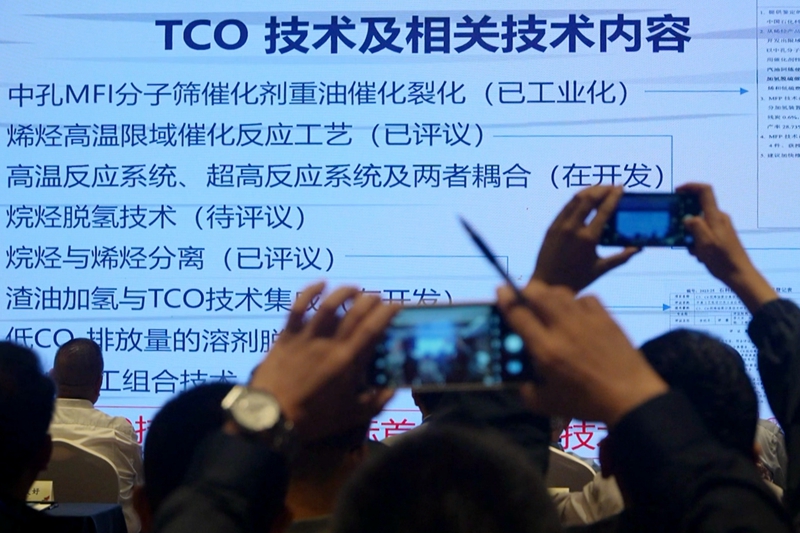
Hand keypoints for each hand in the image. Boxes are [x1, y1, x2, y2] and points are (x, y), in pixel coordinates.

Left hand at [250, 282, 397, 439]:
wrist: (271, 417)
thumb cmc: (313, 419)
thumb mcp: (351, 416)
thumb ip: (376, 402)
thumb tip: (393, 389)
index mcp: (347, 361)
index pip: (372, 329)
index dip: (386, 313)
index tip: (396, 304)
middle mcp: (330, 343)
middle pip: (354, 312)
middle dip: (370, 300)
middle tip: (378, 297)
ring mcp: (307, 337)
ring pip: (328, 305)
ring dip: (344, 293)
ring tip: (355, 289)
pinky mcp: (287, 336)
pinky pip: (298, 308)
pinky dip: (309, 292)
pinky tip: (320, 284)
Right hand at [497, 281, 667, 426]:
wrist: (631, 397)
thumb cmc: (587, 403)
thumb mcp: (549, 404)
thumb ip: (527, 393)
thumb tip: (520, 383)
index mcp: (546, 349)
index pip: (519, 314)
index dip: (505, 299)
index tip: (500, 291)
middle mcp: (563, 328)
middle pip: (538, 294)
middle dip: (524, 290)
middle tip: (520, 293)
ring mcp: (586, 319)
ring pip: (560, 292)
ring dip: (548, 293)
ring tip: (544, 300)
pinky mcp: (605, 317)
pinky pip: (585, 298)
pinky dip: (575, 300)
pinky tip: (574, 312)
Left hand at [531, 186, 639, 292]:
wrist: (547, 285)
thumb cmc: (576, 279)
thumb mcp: (600, 269)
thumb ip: (621, 258)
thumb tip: (639, 249)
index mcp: (589, 238)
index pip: (604, 210)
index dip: (614, 196)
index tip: (621, 188)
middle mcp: (574, 228)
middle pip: (589, 199)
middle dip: (602, 189)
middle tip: (612, 186)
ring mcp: (560, 226)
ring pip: (575, 200)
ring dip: (589, 190)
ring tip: (599, 188)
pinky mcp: (551, 227)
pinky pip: (565, 208)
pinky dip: (576, 199)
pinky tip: (583, 197)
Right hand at [678, 183, 776, 312]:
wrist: (739, 275)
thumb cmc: (722, 259)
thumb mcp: (705, 242)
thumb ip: (695, 226)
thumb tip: (687, 218)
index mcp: (715, 217)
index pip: (705, 191)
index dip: (690, 187)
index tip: (677, 192)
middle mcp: (719, 219)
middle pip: (698, 209)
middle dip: (686, 219)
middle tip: (679, 233)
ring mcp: (721, 228)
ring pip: (699, 224)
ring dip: (691, 235)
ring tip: (692, 250)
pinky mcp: (721, 237)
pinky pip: (704, 234)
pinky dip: (697, 242)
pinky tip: (698, 255)